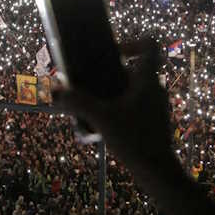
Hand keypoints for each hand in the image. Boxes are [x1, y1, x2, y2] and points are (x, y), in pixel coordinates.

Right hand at [53, 39, 182, 181]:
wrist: (159, 173)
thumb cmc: (135, 141)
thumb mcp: (102, 119)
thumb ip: (78, 102)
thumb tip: (55, 90)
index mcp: (148, 79)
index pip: (150, 45)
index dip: (132, 41)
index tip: (113, 53)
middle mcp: (155, 88)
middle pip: (136, 67)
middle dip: (112, 72)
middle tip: (93, 81)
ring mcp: (157, 105)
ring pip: (135, 87)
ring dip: (115, 91)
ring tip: (96, 104)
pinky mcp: (154, 121)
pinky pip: (137, 104)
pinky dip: (121, 106)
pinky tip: (106, 122)